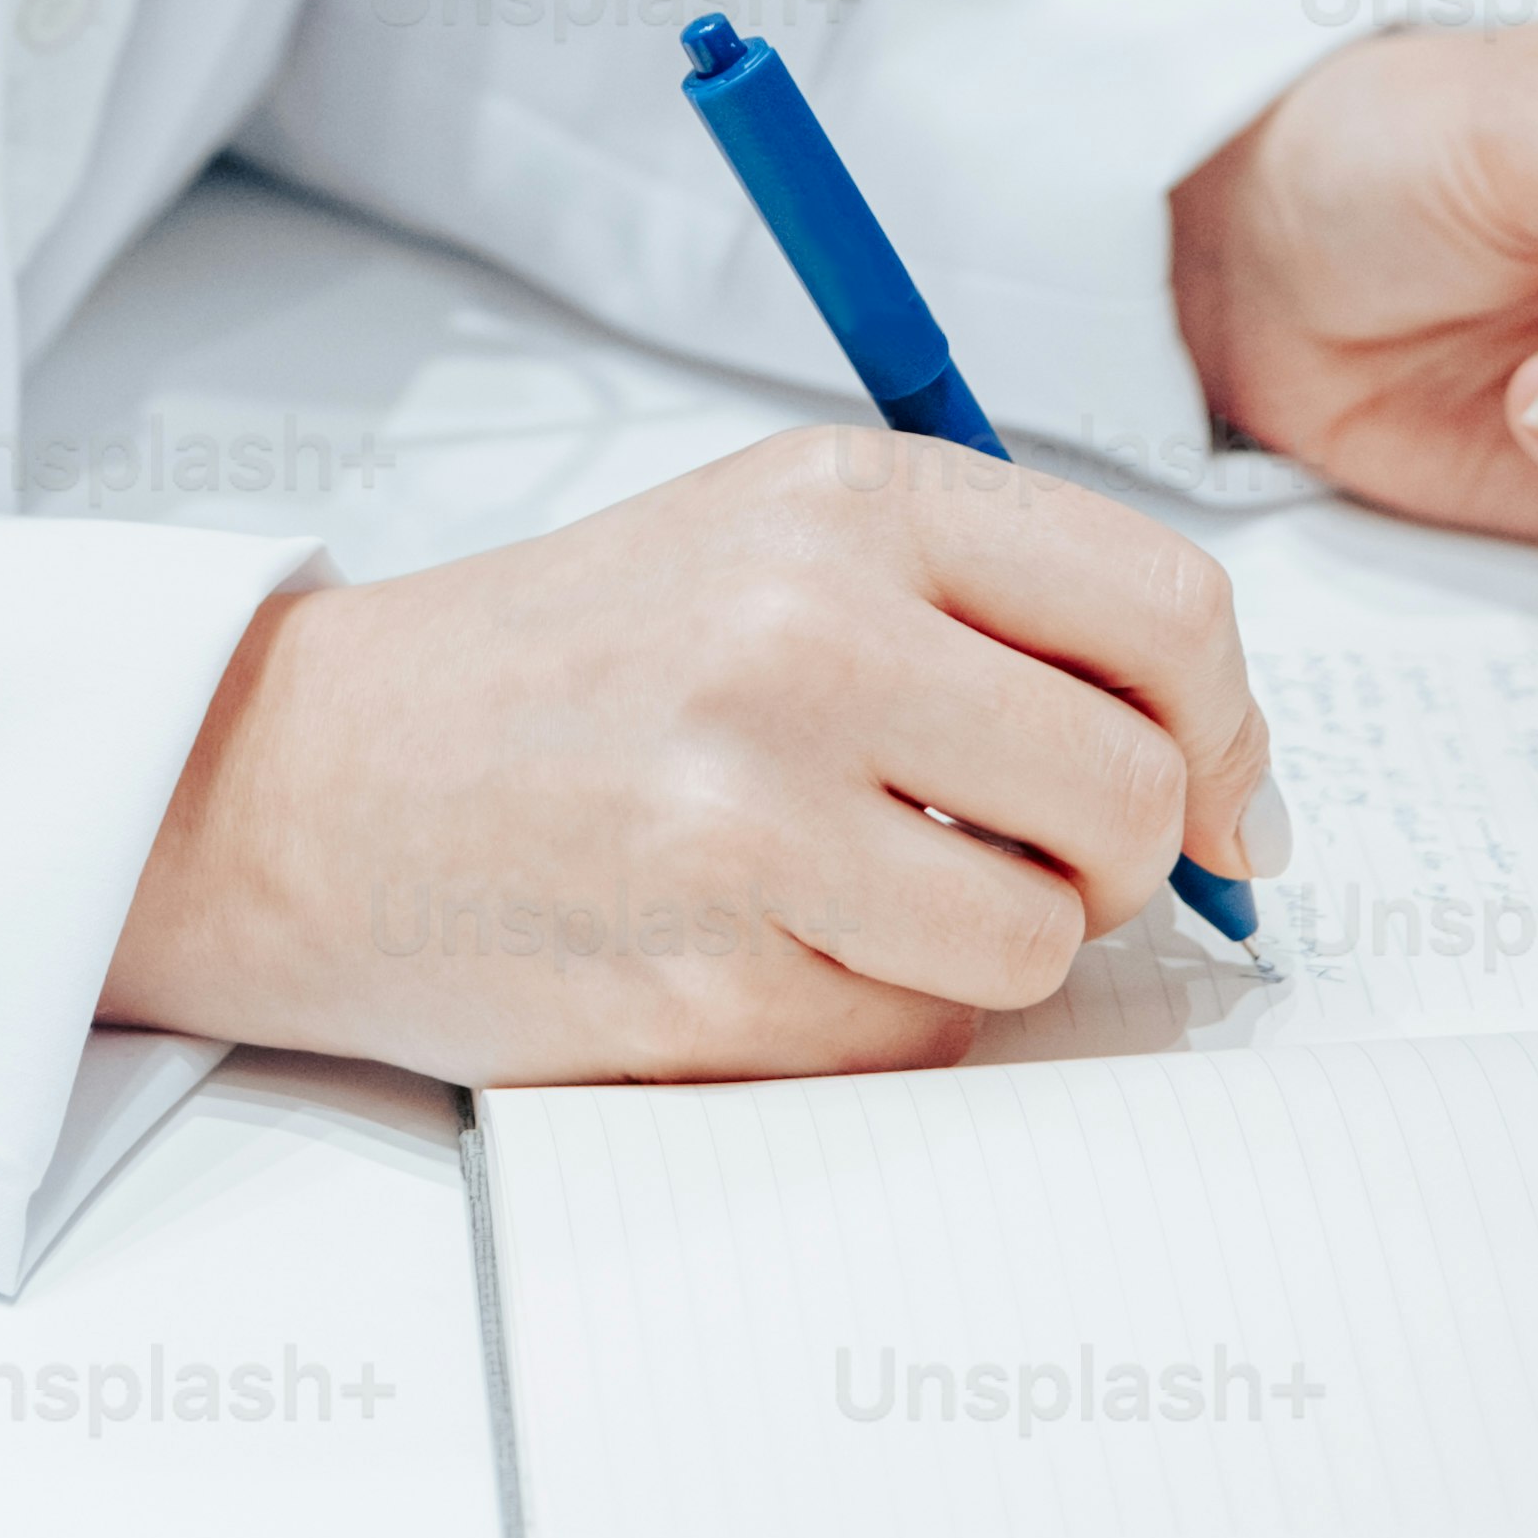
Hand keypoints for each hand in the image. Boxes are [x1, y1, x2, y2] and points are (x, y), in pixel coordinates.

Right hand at [101, 425, 1277, 1085]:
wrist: (310, 782)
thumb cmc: (565, 666)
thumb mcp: (769, 539)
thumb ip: (987, 609)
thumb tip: (1225, 770)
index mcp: (846, 500)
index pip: (1165, 606)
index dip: (1227, 719)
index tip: (1218, 785)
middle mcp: (808, 633)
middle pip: (1134, 791)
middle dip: (1126, 857)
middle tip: (1037, 855)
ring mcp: (756, 813)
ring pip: (1044, 940)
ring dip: (990, 949)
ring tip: (865, 892)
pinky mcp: (714, 976)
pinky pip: (917, 1038)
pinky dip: (876, 1017)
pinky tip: (765, 946)